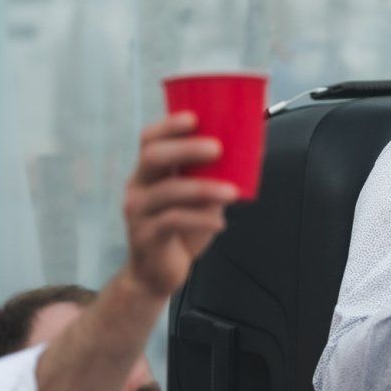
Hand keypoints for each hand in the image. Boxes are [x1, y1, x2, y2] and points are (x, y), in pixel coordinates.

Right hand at [121, 112, 236, 298]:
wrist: (157, 274)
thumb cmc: (180, 230)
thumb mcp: (198, 200)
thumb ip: (213, 178)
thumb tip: (252, 153)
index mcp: (149, 172)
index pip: (150, 139)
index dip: (169, 125)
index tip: (195, 117)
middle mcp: (138, 187)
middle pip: (154, 157)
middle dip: (186, 149)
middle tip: (217, 148)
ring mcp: (138, 212)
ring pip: (168, 192)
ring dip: (203, 189)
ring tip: (232, 192)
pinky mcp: (146, 236)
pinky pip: (173, 222)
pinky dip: (200, 220)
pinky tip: (220, 224)